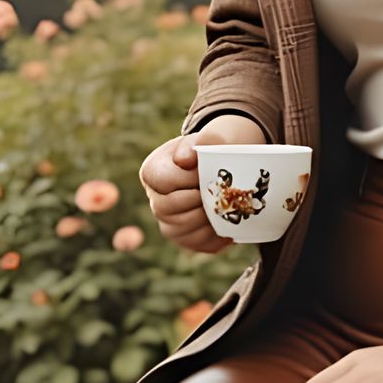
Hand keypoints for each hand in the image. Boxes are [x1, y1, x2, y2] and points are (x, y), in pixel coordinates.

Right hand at [140, 114, 271, 252]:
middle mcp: (155, 200)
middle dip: (199, 200)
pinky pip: (201, 245)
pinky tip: (230, 220)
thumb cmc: (215, 149)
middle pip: (168, 209)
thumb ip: (199, 142)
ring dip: (209, 218)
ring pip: (184, 231)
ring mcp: (169, 224)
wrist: (227, 167)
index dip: (189, 178)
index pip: (164, 181)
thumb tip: (184, 160)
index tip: (207, 171)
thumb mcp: (210, 137)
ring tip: (226, 204)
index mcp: (152, 172)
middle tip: (219, 190)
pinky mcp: (188, 240)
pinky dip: (220, 235)